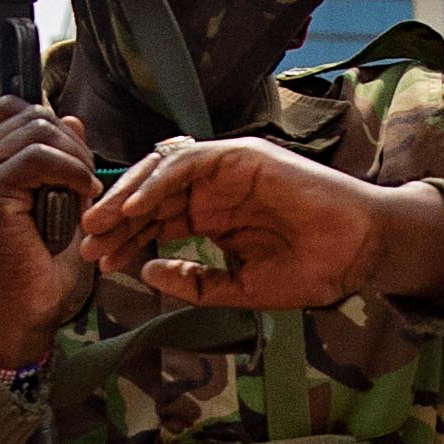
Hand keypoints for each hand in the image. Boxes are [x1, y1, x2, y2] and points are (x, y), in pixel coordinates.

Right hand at [0, 97, 95, 366]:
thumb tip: (71, 118)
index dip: (55, 130)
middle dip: (72, 145)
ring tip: (84, 194)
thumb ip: (60, 158)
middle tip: (87, 185)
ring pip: (38, 131)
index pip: (15, 110)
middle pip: (32, 116)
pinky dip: (72, 172)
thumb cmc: (39, 264)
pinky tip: (84, 197)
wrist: (21, 313)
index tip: (76, 168)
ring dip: (75, 160)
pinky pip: (39, 157)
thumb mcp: (58, 198)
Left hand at [70, 134, 443, 315]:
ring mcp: (226, 170)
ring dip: (128, 197)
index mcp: (211, 217)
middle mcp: (213, 190)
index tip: (101, 263)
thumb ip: (194, 282)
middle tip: (86, 244)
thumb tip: (146, 271)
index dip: (125, 240)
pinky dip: (159, 182)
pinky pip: (188, 162)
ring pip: (161, 173)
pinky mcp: (241, 156)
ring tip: (100, 224)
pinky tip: (137, 208)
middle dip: (115, 220)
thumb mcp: (239, 288)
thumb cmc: (310, 269)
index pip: (155, 222)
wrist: (357, 253)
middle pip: (150, 197)